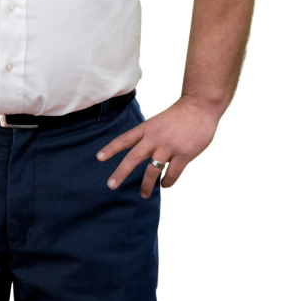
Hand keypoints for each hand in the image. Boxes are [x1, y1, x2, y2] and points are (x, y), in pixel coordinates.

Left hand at [96, 96, 220, 197]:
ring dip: (146, 185)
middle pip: (134, 157)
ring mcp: (169, 146)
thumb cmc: (180, 113)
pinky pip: (172, 174)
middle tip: (111, 185)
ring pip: (152, 171)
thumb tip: (144, 151)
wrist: (200, 106)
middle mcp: (155, 137)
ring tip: (143, 194)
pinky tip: (164, 186)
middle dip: (121, 172)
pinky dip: (167, 183)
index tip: (99, 158)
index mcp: (147, 127)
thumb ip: (150, 134)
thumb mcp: (159, 120)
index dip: (111, 149)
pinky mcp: (184, 154)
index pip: (125, 139)